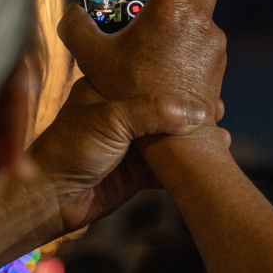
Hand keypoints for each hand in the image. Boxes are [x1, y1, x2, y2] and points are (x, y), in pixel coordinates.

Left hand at [29, 76, 223, 235]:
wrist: (53, 200)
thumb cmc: (70, 150)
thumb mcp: (112, 119)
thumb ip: (154, 111)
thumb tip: (197, 111)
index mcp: (108, 88)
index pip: (146, 72)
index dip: (174, 71)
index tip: (202, 73)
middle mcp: (122, 112)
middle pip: (165, 104)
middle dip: (192, 104)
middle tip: (217, 104)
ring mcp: (132, 142)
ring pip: (172, 133)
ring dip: (195, 133)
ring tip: (219, 128)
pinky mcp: (140, 170)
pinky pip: (173, 162)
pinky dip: (191, 159)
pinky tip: (213, 151)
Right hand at [60, 0, 225, 114]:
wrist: (170, 135)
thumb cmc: (129, 92)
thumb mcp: (93, 57)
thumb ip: (78, 28)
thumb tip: (70, 13)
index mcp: (171, 9)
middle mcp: (199, 21)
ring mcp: (214, 43)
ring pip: (206, 15)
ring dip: (189, 14)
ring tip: (160, 30)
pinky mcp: (219, 63)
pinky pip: (207, 41)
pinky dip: (193, 40)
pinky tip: (170, 58)